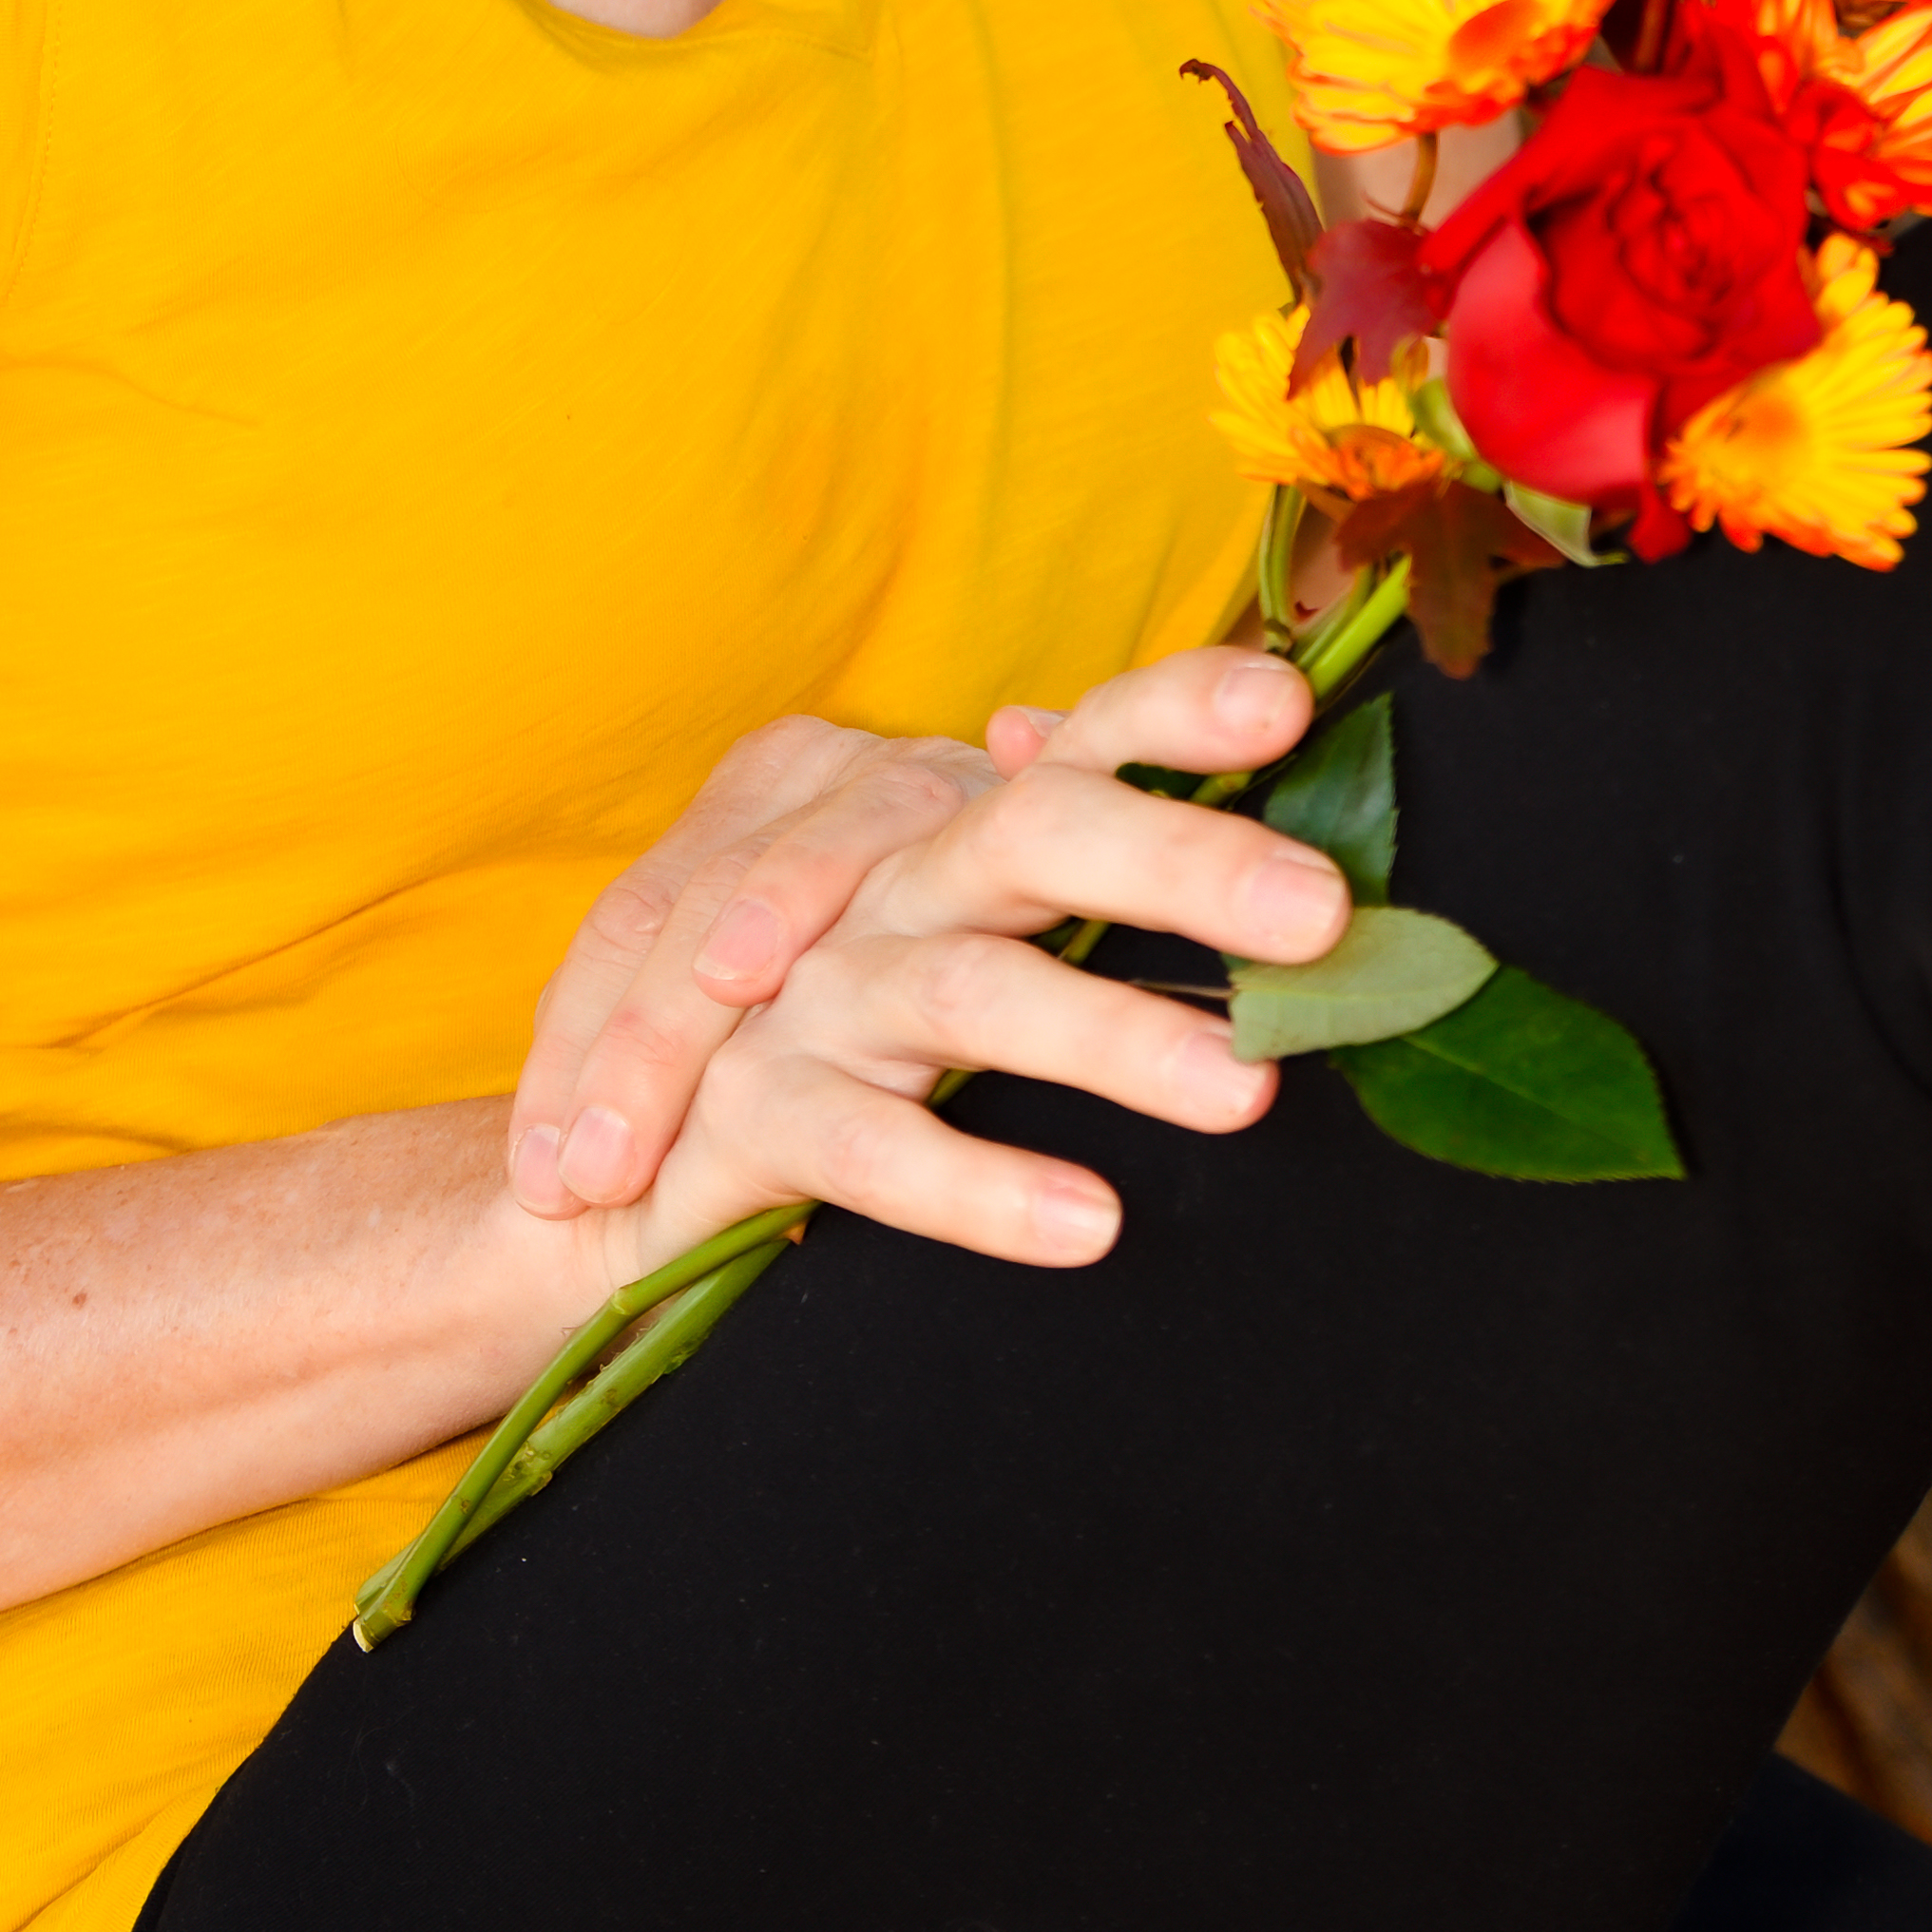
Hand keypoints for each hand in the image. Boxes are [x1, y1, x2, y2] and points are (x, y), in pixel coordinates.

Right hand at [507, 649, 1344, 1279]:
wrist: (607, 1173)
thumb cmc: (820, 1038)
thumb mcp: (945, 934)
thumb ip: (1036, 851)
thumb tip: (1118, 742)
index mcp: (940, 820)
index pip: (1077, 742)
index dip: (1172, 712)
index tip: (1287, 709)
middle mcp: (876, 878)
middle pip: (1030, 834)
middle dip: (1177, 859)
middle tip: (1323, 911)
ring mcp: (800, 990)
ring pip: (964, 988)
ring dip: (1107, 1034)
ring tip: (1245, 1094)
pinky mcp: (744, 1108)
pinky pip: (867, 1144)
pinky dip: (976, 1186)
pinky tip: (1089, 1222)